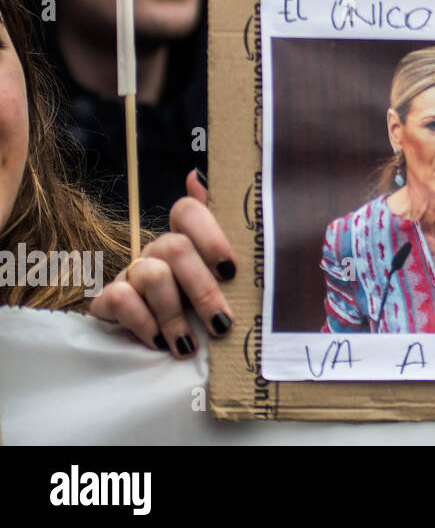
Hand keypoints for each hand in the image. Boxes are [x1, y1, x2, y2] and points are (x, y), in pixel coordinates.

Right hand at [90, 169, 236, 356]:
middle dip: (203, 290)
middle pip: (176, 247)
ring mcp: (132, 273)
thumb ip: (227, 233)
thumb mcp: (226, 280)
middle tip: (222, 323)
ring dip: (174, 315)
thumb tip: (197, 175)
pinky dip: (143, 324)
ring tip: (189, 346)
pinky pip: (120, 299)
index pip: (188, 211)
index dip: (210, 236)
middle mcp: (159, 250)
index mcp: (189, 239)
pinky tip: (159, 343)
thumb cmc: (206, 311)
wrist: (171, 352)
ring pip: (151, 275)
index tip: (231, 270)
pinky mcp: (110, 300)